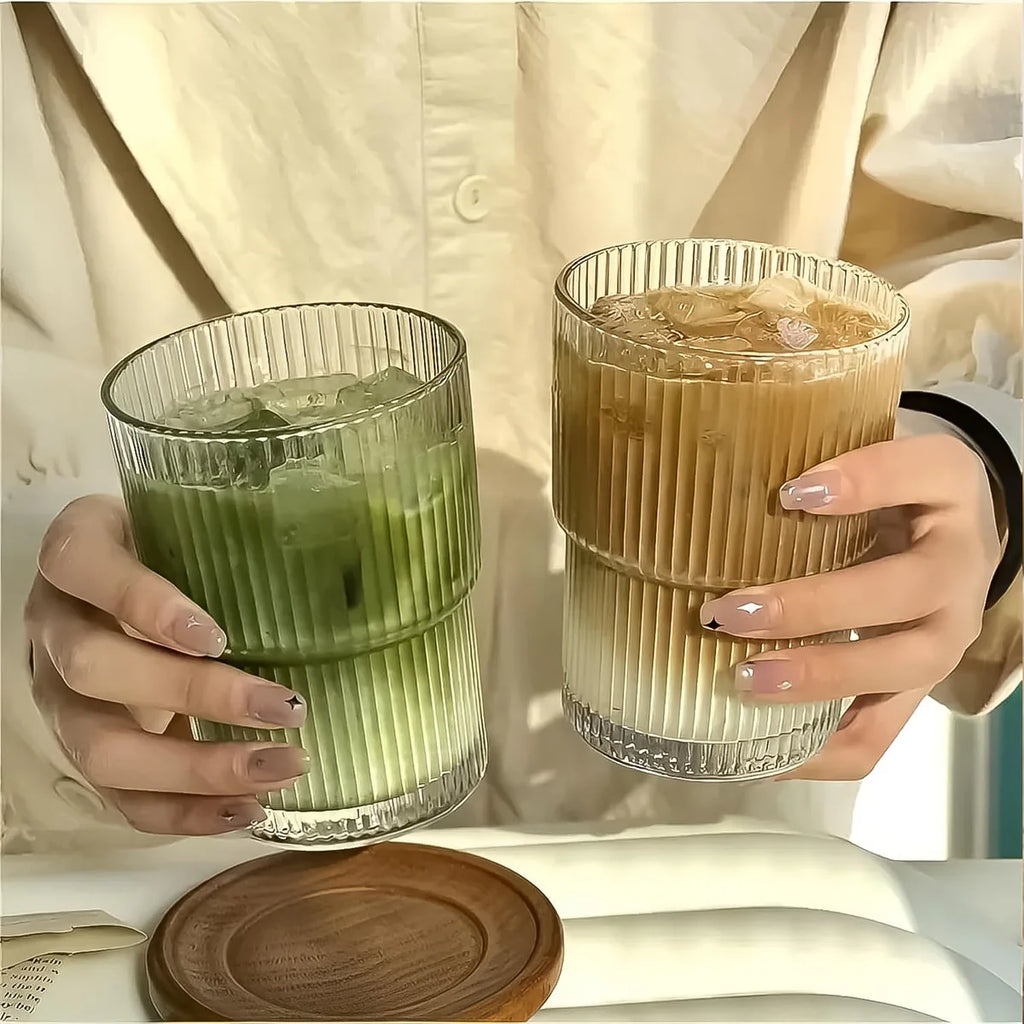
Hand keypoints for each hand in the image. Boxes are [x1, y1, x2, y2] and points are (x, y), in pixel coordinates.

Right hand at [24, 495, 309, 834]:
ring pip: (103, 749)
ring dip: (198, 768)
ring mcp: (60, 698)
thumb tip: (327, 571)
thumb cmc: (168, 547)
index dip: (141, 603)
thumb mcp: (185, 524)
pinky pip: (120, 797)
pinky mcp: (84, 752)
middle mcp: (56, 629)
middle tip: (285, 707)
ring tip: (280, 766)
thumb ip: (227, 535)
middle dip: (195, 696)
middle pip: (96, 670)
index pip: (80, 567)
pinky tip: (246, 808)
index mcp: (74, 555)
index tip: (214, 634)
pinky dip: (183, 811)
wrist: (119, 587)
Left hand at [698, 434, 1000, 780]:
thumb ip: (817, 447)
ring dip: (818, 679)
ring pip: (897, 670)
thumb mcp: (869, 452)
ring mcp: (944, 636)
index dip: (861, 483)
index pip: (916, 472)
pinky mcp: (916, 690)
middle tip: (732, 612)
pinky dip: (819, 753)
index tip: (789, 494)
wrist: (949, 537)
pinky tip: (759, 750)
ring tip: (743, 680)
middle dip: (816, 608)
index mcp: (947, 488)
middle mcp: (958, 567)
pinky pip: (878, 736)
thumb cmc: (890, 491)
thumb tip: (720, 461)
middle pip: (904, 593)